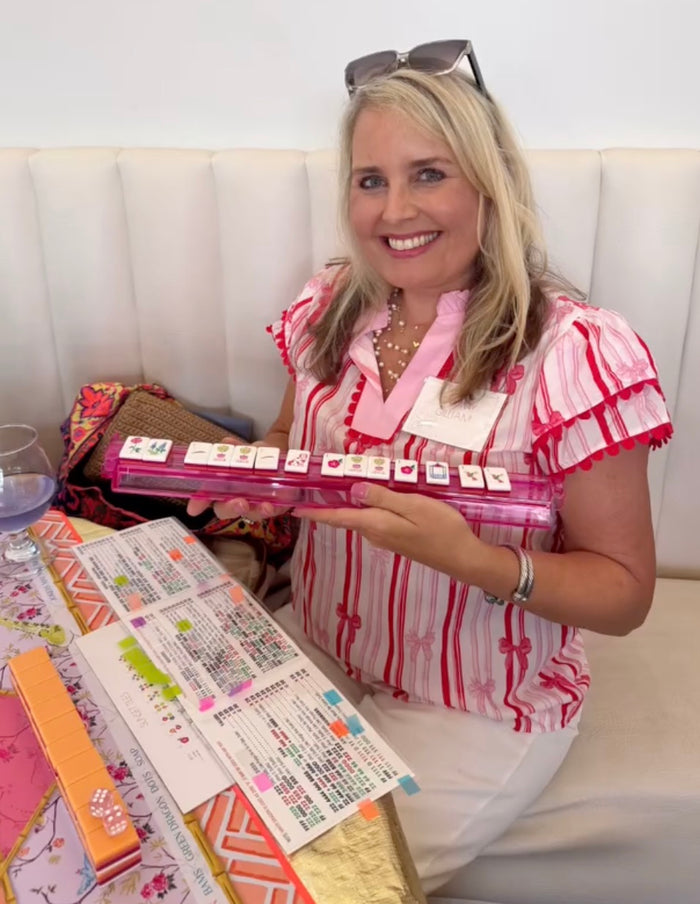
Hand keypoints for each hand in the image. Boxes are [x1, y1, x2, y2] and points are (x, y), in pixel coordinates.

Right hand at [186, 437, 288, 522]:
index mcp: (223, 486)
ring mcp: (256, 504)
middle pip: (226, 510)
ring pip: (251, 514)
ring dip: (254, 510)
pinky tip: (270, 505)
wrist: (280, 460)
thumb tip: (227, 443)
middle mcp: (237, 498)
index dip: (199, 503)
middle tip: (238, 503)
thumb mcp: (245, 450)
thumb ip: (235, 449)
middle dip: (230, 508)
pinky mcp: (276, 506)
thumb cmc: (256, 458)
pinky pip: (273, 511)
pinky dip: (270, 508)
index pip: (207, 496)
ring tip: (261, 505)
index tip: (194, 509)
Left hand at [294, 482, 483, 578]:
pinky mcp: (396, 539)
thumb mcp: (414, 506)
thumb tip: (353, 489)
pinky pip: (373, 521)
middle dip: (327, 505)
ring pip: (360, 519)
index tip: (294, 508)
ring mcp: (385, 539)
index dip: (315, 511)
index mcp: (376, 524)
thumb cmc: (442, 528)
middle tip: (312, 487)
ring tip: (335, 487)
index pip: (338, 517)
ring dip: (347, 506)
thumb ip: (383, 497)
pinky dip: (364, 509)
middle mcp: (375, 534)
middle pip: (346, 517)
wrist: (463, 558)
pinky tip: (368, 497)